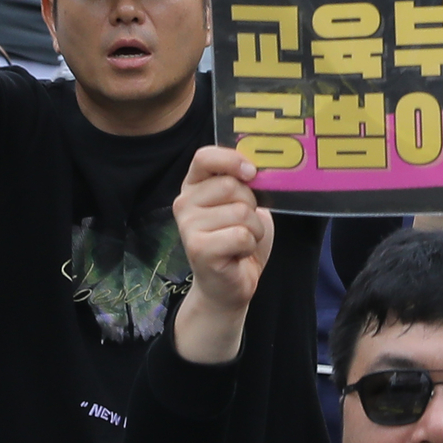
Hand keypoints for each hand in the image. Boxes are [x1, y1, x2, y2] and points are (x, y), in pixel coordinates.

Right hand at [175, 143, 274, 325]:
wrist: (229, 285)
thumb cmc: (238, 240)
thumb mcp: (243, 204)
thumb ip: (243, 183)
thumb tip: (257, 169)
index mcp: (194, 185)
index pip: (204, 157)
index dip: (231, 159)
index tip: (251, 172)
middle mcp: (184, 203)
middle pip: (231, 185)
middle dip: (251, 205)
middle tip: (244, 224)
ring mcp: (188, 226)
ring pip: (241, 212)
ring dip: (254, 229)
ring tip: (241, 241)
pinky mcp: (198, 248)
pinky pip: (241, 235)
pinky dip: (250, 245)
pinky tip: (238, 254)